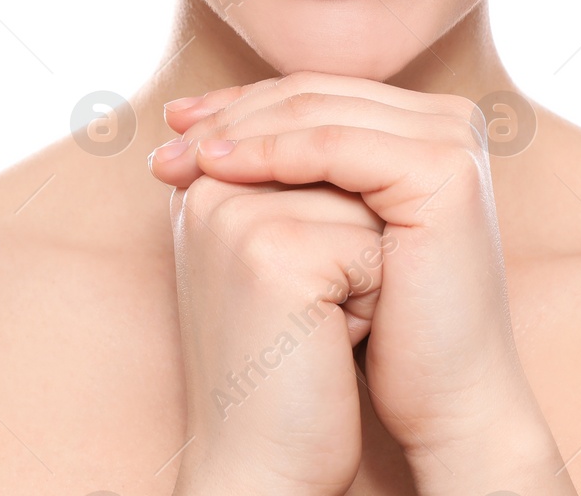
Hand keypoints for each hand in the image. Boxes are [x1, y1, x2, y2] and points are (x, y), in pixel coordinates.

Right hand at [153, 111, 388, 495]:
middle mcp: (209, 184)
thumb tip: (361, 120)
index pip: (318, 140)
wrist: (263, 464)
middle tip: (315, 313)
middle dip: (360, 238)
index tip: (315, 287)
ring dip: (372, 266)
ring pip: (367, 201)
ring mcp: (235, 214)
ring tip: (318, 325)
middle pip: (346, 165)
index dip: (348, 216)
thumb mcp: (289, 256)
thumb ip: (302, 183)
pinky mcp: (271, 252)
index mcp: (206, 179)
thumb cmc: (289, 365)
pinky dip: (373, 302)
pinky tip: (329, 346)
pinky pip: (374, 246)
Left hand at [154, 73, 575, 494]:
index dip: (243, 103)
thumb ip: (291, 169)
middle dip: (232, 113)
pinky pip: (335, 147)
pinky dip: (269, 153)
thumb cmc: (383, 327)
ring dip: (239, 130)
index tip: (175, 122)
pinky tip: (217, 170)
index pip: (318, 93)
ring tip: (179, 154)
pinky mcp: (445, 170)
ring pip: (318, 114)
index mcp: (429, 122)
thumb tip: (191, 119)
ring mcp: (453, 140)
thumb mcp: (328, 229)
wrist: (444, 400)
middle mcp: (451, 118)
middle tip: (167, 131)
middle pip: (316, 95)